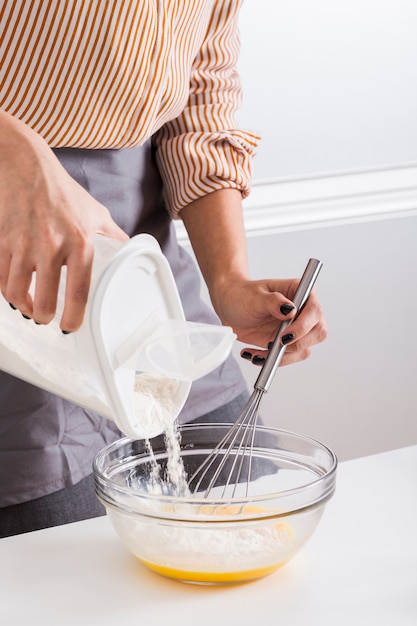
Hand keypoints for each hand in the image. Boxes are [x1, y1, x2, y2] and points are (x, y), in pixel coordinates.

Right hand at [0, 111, 127, 331]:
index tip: (70, 327)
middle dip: (44, 317)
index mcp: (79, 241)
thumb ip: (112, 237)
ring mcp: (23, 243)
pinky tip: (15, 293)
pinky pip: (0, 277)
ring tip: (30, 310)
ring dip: (23, 307)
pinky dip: (6, 291)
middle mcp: (50, 245)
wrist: (25, 165)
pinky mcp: (2, 240)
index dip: (73, 317)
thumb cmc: (63, 192)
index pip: (77, 290)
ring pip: (16, 292)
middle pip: (43, 299)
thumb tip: (130, 254)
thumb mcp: (95, 213)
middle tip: (47, 319)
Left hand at [211, 277, 326, 366]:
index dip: (304, 326)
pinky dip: (272, 361)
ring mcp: (296, 329)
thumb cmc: (241, 294)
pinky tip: (255, 355)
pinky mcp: (287, 342)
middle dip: (297, 344)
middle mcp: (303, 311)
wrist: (229, 306)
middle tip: (273, 345)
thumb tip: (290, 310)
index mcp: (300, 292)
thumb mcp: (254, 296)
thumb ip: (273, 302)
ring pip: (305, 350)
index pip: (315, 311)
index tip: (285, 336)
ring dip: (282, 356)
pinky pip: (288, 357)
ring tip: (258, 353)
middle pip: (318, 333)